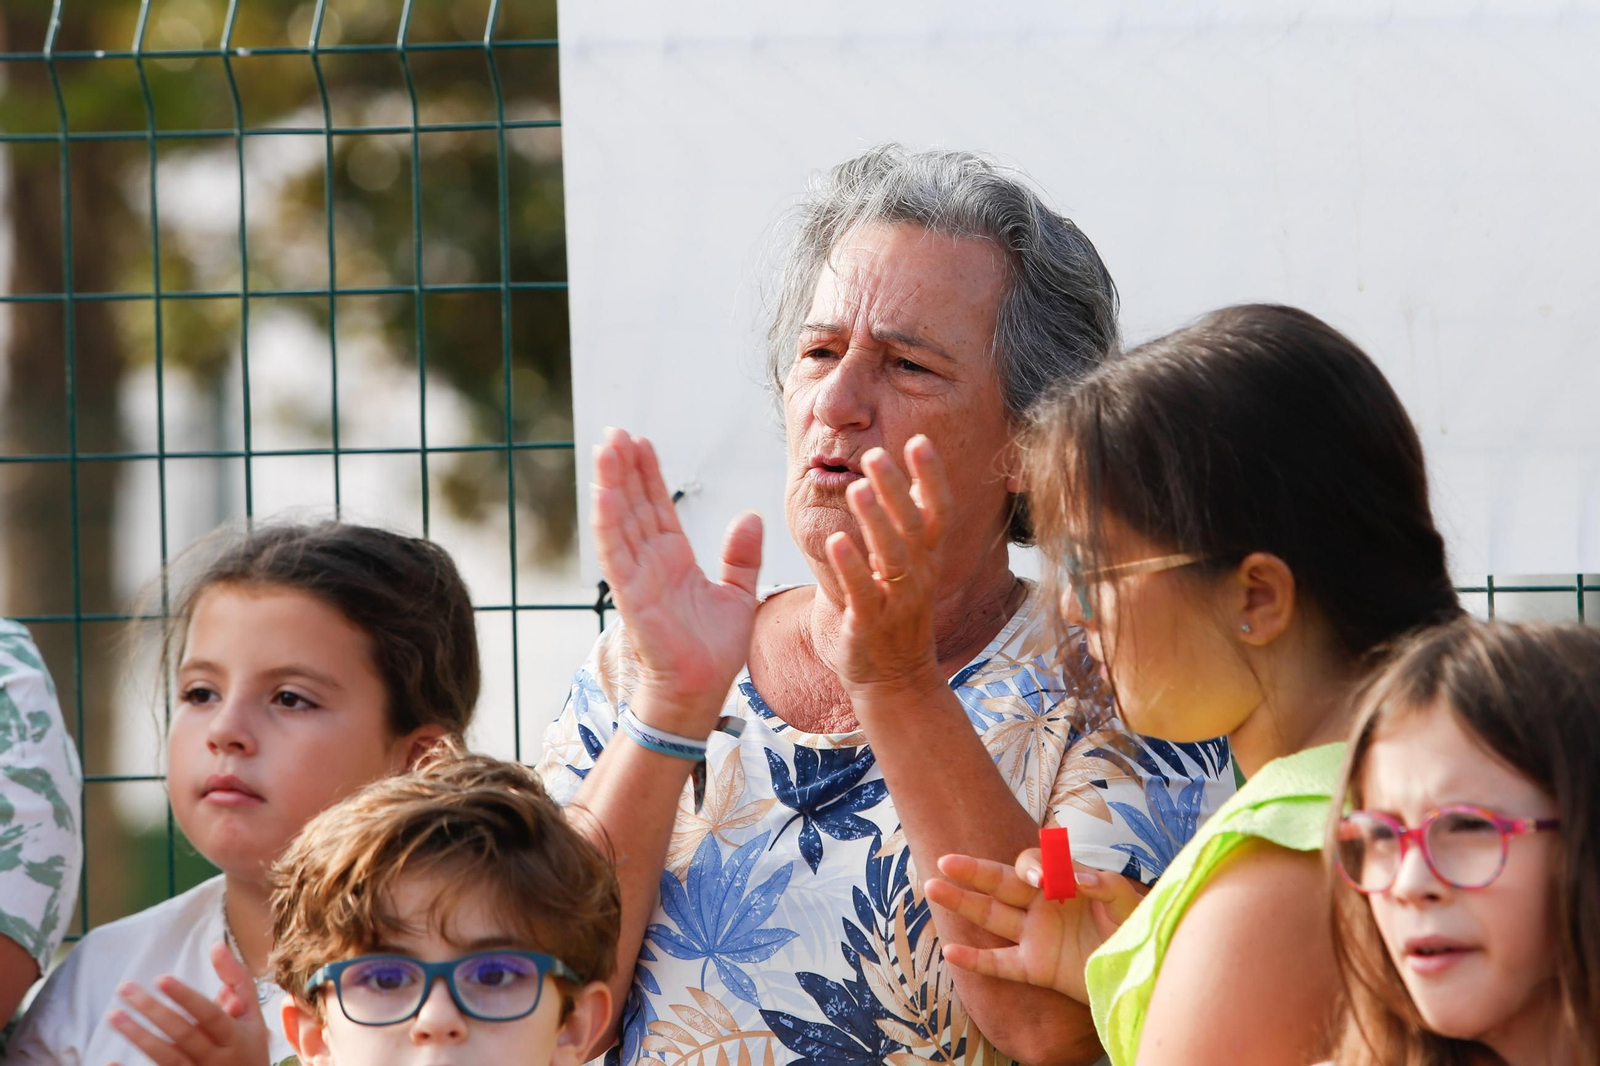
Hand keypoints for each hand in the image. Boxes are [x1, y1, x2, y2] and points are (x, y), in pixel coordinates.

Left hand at [106, 941, 269, 1065]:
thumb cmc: (248, 1048)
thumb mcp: (252, 1016)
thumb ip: (237, 981)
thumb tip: (217, 945)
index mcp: (235, 1037)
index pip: (211, 1015)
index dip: (187, 998)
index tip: (162, 979)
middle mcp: (216, 1059)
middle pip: (183, 1034)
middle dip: (153, 1011)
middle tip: (124, 988)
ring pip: (166, 1057)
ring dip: (138, 1036)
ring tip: (113, 1015)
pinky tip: (110, 1061)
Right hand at [592, 427, 762, 735]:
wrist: (702, 692)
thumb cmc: (714, 652)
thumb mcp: (738, 595)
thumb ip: (740, 556)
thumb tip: (749, 515)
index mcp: (674, 560)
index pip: (656, 507)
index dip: (648, 474)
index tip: (640, 442)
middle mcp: (651, 563)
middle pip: (634, 505)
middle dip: (625, 468)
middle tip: (616, 431)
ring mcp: (637, 576)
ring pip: (620, 520)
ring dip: (612, 483)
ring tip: (606, 446)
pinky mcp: (630, 594)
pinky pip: (616, 551)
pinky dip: (608, 520)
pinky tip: (602, 490)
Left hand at [822, 436, 950, 697]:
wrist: (895, 679)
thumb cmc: (897, 612)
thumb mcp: (911, 566)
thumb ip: (906, 523)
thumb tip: (899, 472)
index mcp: (928, 558)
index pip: (939, 511)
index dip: (932, 477)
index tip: (919, 441)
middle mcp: (919, 576)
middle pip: (914, 526)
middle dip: (897, 489)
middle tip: (875, 454)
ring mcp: (897, 602)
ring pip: (892, 557)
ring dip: (876, 522)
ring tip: (857, 488)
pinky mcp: (870, 625)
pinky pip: (861, 593)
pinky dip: (850, 566)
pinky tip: (835, 540)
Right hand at [925, 848, 1145, 1002]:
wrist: (1140, 972)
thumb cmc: (1135, 930)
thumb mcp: (1129, 903)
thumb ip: (1108, 885)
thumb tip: (1079, 879)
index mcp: (1061, 881)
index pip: (1035, 863)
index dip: (1034, 867)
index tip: (1043, 881)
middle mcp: (1041, 904)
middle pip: (1001, 882)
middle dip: (974, 871)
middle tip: (946, 861)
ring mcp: (1034, 935)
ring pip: (991, 915)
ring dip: (962, 902)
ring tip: (931, 888)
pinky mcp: (1034, 967)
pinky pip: (999, 963)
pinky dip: (976, 960)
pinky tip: (951, 951)